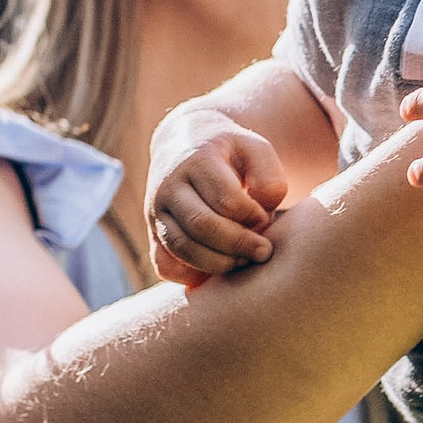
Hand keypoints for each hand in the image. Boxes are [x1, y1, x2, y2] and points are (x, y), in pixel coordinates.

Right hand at [146, 109, 288, 280]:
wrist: (185, 145)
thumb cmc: (230, 154)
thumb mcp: (256, 150)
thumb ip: (270, 179)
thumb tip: (259, 220)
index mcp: (197, 160)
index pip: (226, 199)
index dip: (253, 216)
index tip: (265, 218)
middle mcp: (169, 186)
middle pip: (202, 226)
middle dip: (239, 245)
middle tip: (262, 251)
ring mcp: (155, 212)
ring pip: (183, 249)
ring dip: (219, 264)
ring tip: (242, 260)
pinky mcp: (152, 235)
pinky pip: (165, 266)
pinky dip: (192, 276)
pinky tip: (217, 269)